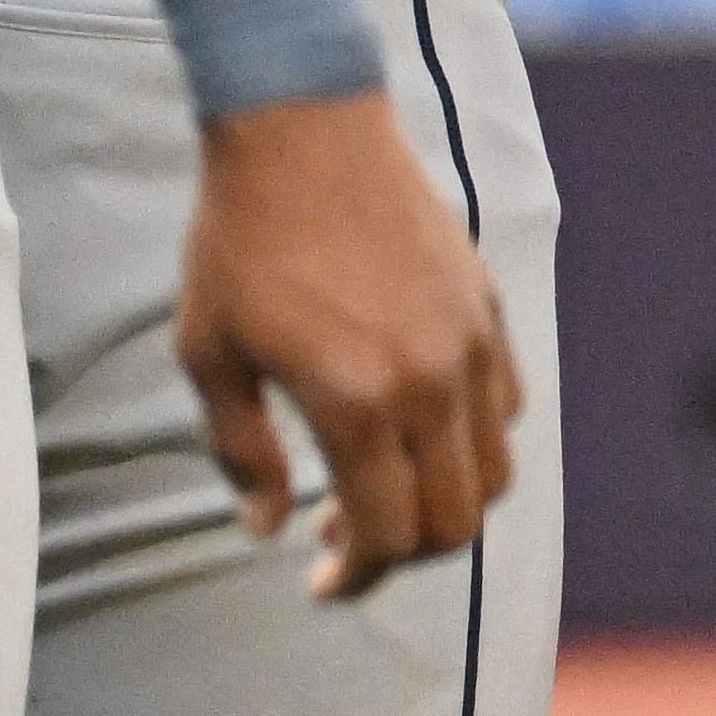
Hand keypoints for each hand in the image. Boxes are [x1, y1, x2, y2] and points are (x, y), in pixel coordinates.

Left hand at [170, 89, 519, 602]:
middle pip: (456, 519)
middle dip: (404, 554)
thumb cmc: (240, 244)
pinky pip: (505, 404)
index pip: (388, 533)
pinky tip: (415, 425)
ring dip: (445, 501)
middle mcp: (429, 380)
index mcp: (355, 402)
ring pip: (494, 469)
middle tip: (346, 544)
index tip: (321, 585)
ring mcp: (469, 341)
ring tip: (383, 487)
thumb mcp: (210, 356)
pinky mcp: (486, 306)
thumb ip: (244, 453)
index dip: (358, 579)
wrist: (304, 130)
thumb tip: (269, 527)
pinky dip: (473, 441)